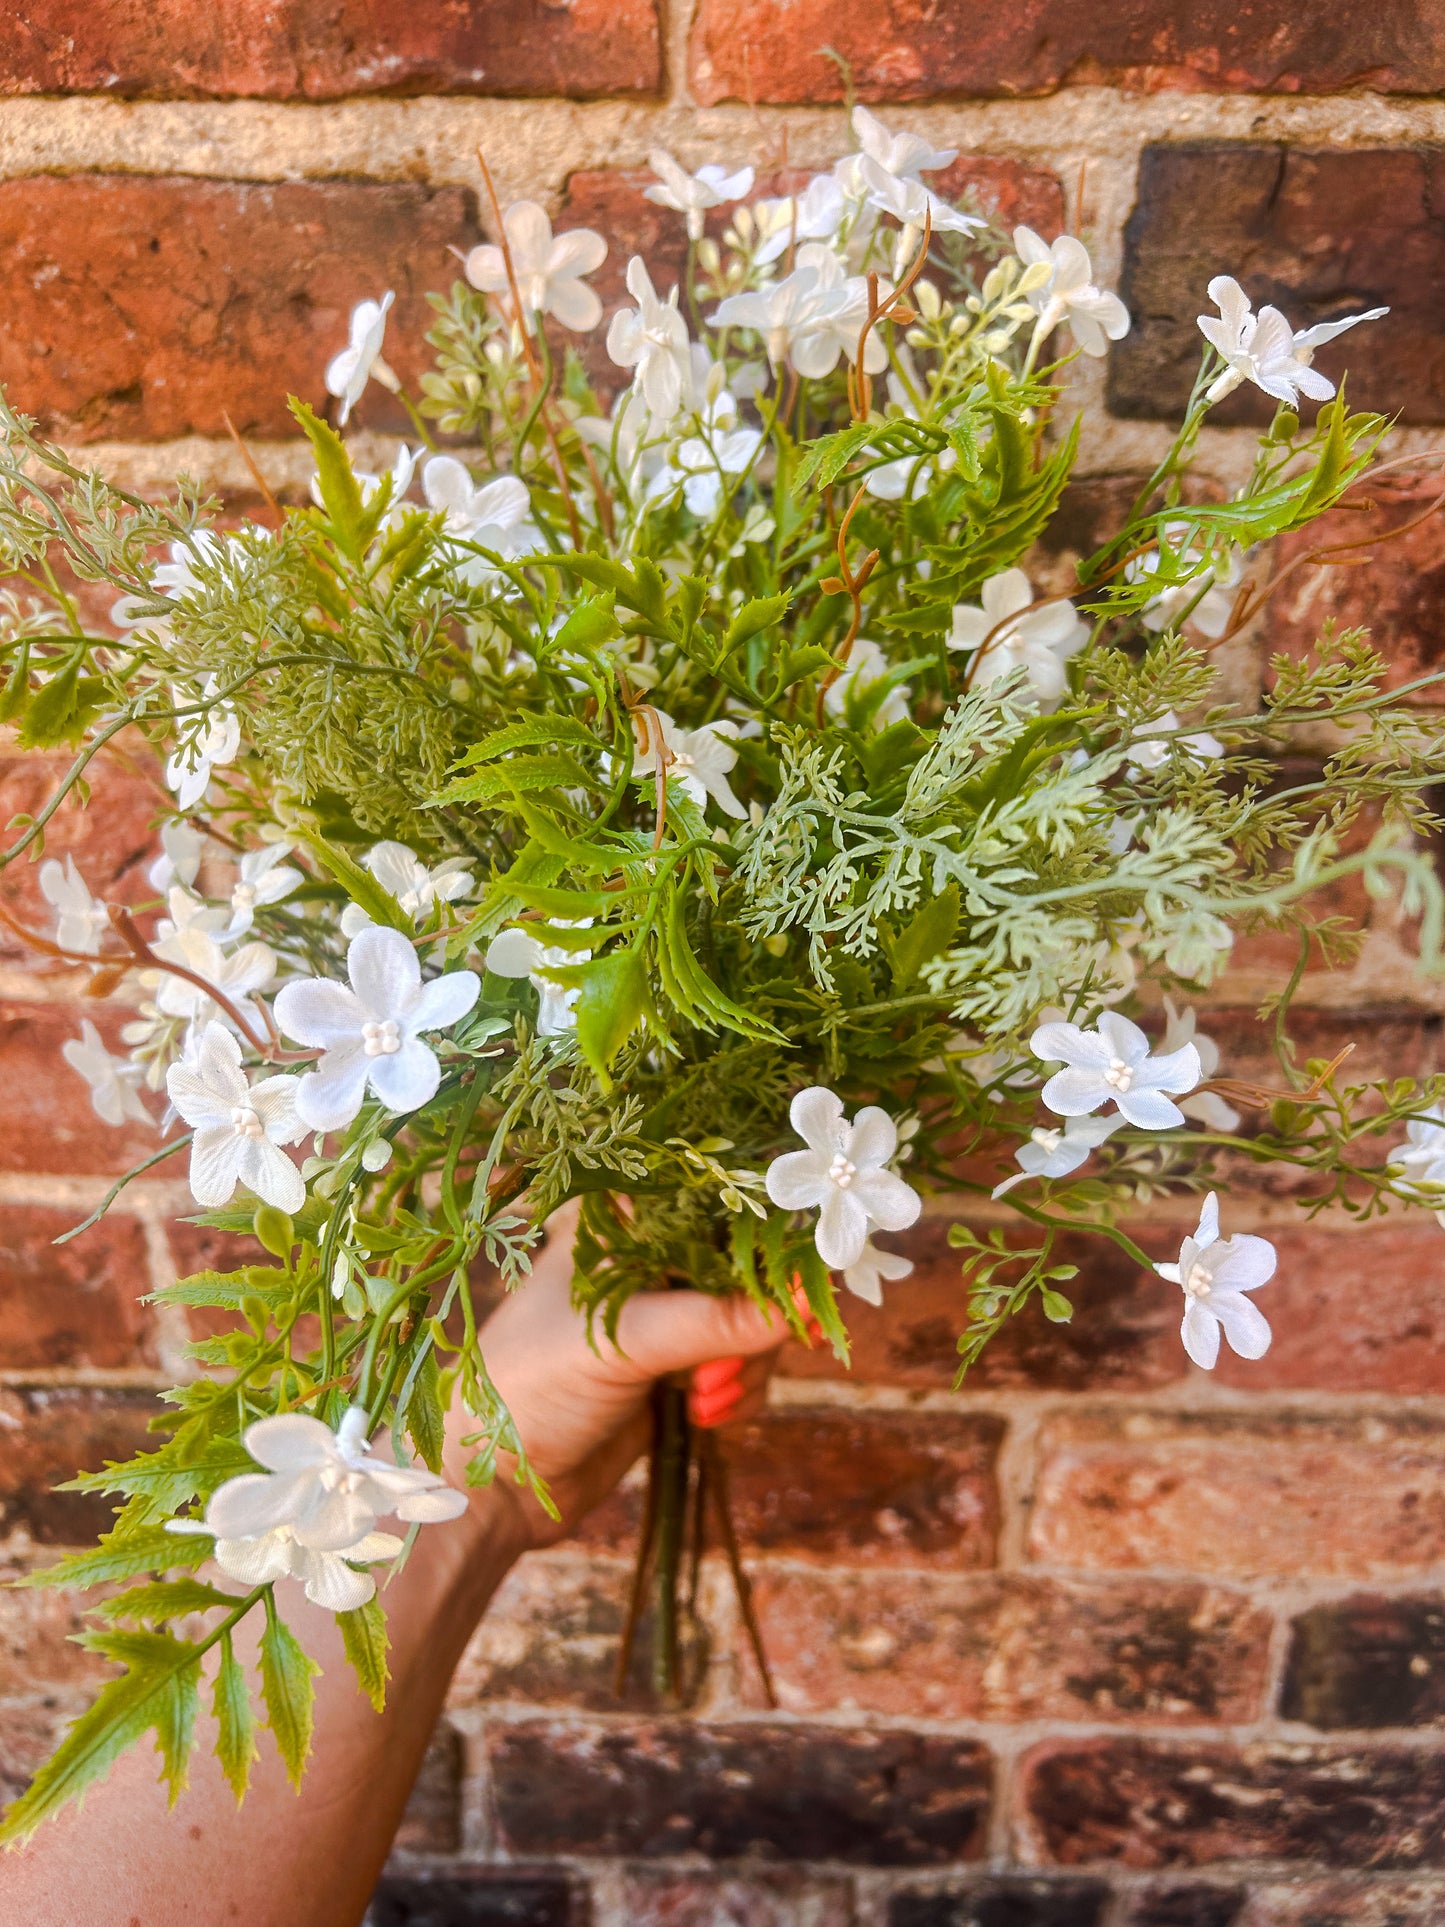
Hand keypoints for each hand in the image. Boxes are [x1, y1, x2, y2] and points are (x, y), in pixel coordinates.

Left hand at [458, 1204, 801, 1549]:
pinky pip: (739, 1366)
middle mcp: (646, 1260)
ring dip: (746, 1364)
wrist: (492, 1485)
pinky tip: (707, 1415)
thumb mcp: (624, 1341)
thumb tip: (803, 1296)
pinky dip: (739, 1391)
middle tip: (729, 1365)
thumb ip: (716, 1319)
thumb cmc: (531, 1384)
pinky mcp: (676, 1369)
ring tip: (706, 1399)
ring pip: (750, 1321)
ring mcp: (663, 1316)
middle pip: (744, 1267)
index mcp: (620, 1224)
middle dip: (755, 1318)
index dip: (762, 1237)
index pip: (713, 1206)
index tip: (797, 1276)